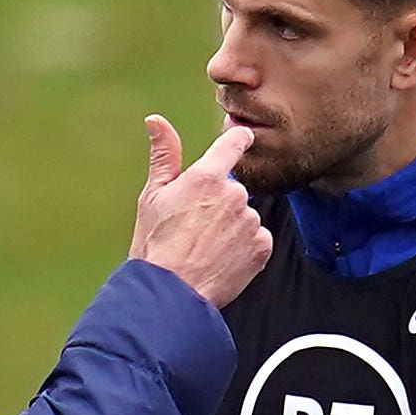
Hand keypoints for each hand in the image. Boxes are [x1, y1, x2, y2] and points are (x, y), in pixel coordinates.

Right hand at [130, 115, 271, 306]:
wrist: (170, 293)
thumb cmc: (155, 245)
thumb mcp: (153, 196)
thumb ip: (164, 154)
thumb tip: (156, 121)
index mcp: (206, 176)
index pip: (234, 143)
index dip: (238, 139)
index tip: (241, 139)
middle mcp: (234, 195)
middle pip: (234, 190)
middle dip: (220, 204)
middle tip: (195, 227)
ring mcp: (250, 222)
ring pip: (246, 216)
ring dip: (232, 227)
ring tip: (206, 247)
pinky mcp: (262, 247)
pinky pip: (257, 239)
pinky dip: (244, 248)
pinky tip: (221, 259)